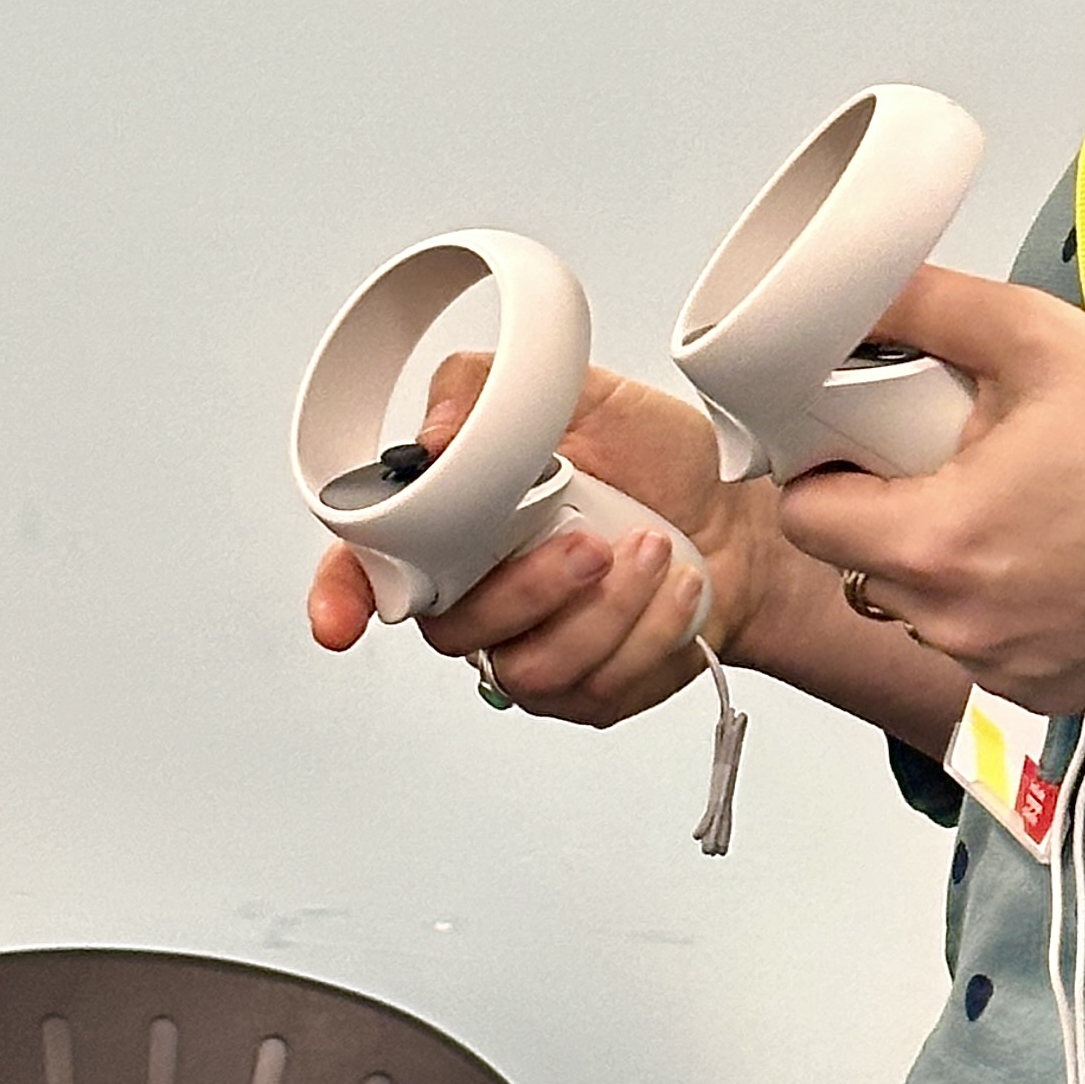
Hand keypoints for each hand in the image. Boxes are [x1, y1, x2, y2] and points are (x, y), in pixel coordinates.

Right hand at [305, 356, 779, 727]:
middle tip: (591, 542)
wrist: (745, 518)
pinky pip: (597, 685)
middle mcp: (480, 596)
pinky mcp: (588, 693)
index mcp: (456, 525)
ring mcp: (531, 653)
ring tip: (657, 550)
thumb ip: (492, 390)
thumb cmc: (656, 460)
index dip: (340, 596)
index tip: (341, 622)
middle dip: (528, 588)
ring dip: (605, 608)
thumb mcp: (583, 394)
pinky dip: (649, 632)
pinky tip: (680, 587)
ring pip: (532, 666)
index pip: (366, 568)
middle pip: (455, 626)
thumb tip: (435, 432)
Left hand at [774, 268, 1084, 710]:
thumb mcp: (1044, 338)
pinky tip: (1057, 559)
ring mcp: (1000, 668)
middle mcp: (955, 624)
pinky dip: (998, 607)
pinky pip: (980, 646)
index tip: (867, 442)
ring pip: (919, 610)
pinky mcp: (1045, 692)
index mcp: (937, 540)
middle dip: (889, 511)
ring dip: (942, 564)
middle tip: (958, 459)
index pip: (806, 517)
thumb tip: (856, 286)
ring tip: (1019, 507)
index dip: (825, 469)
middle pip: (859, 564)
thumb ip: (932, 306)